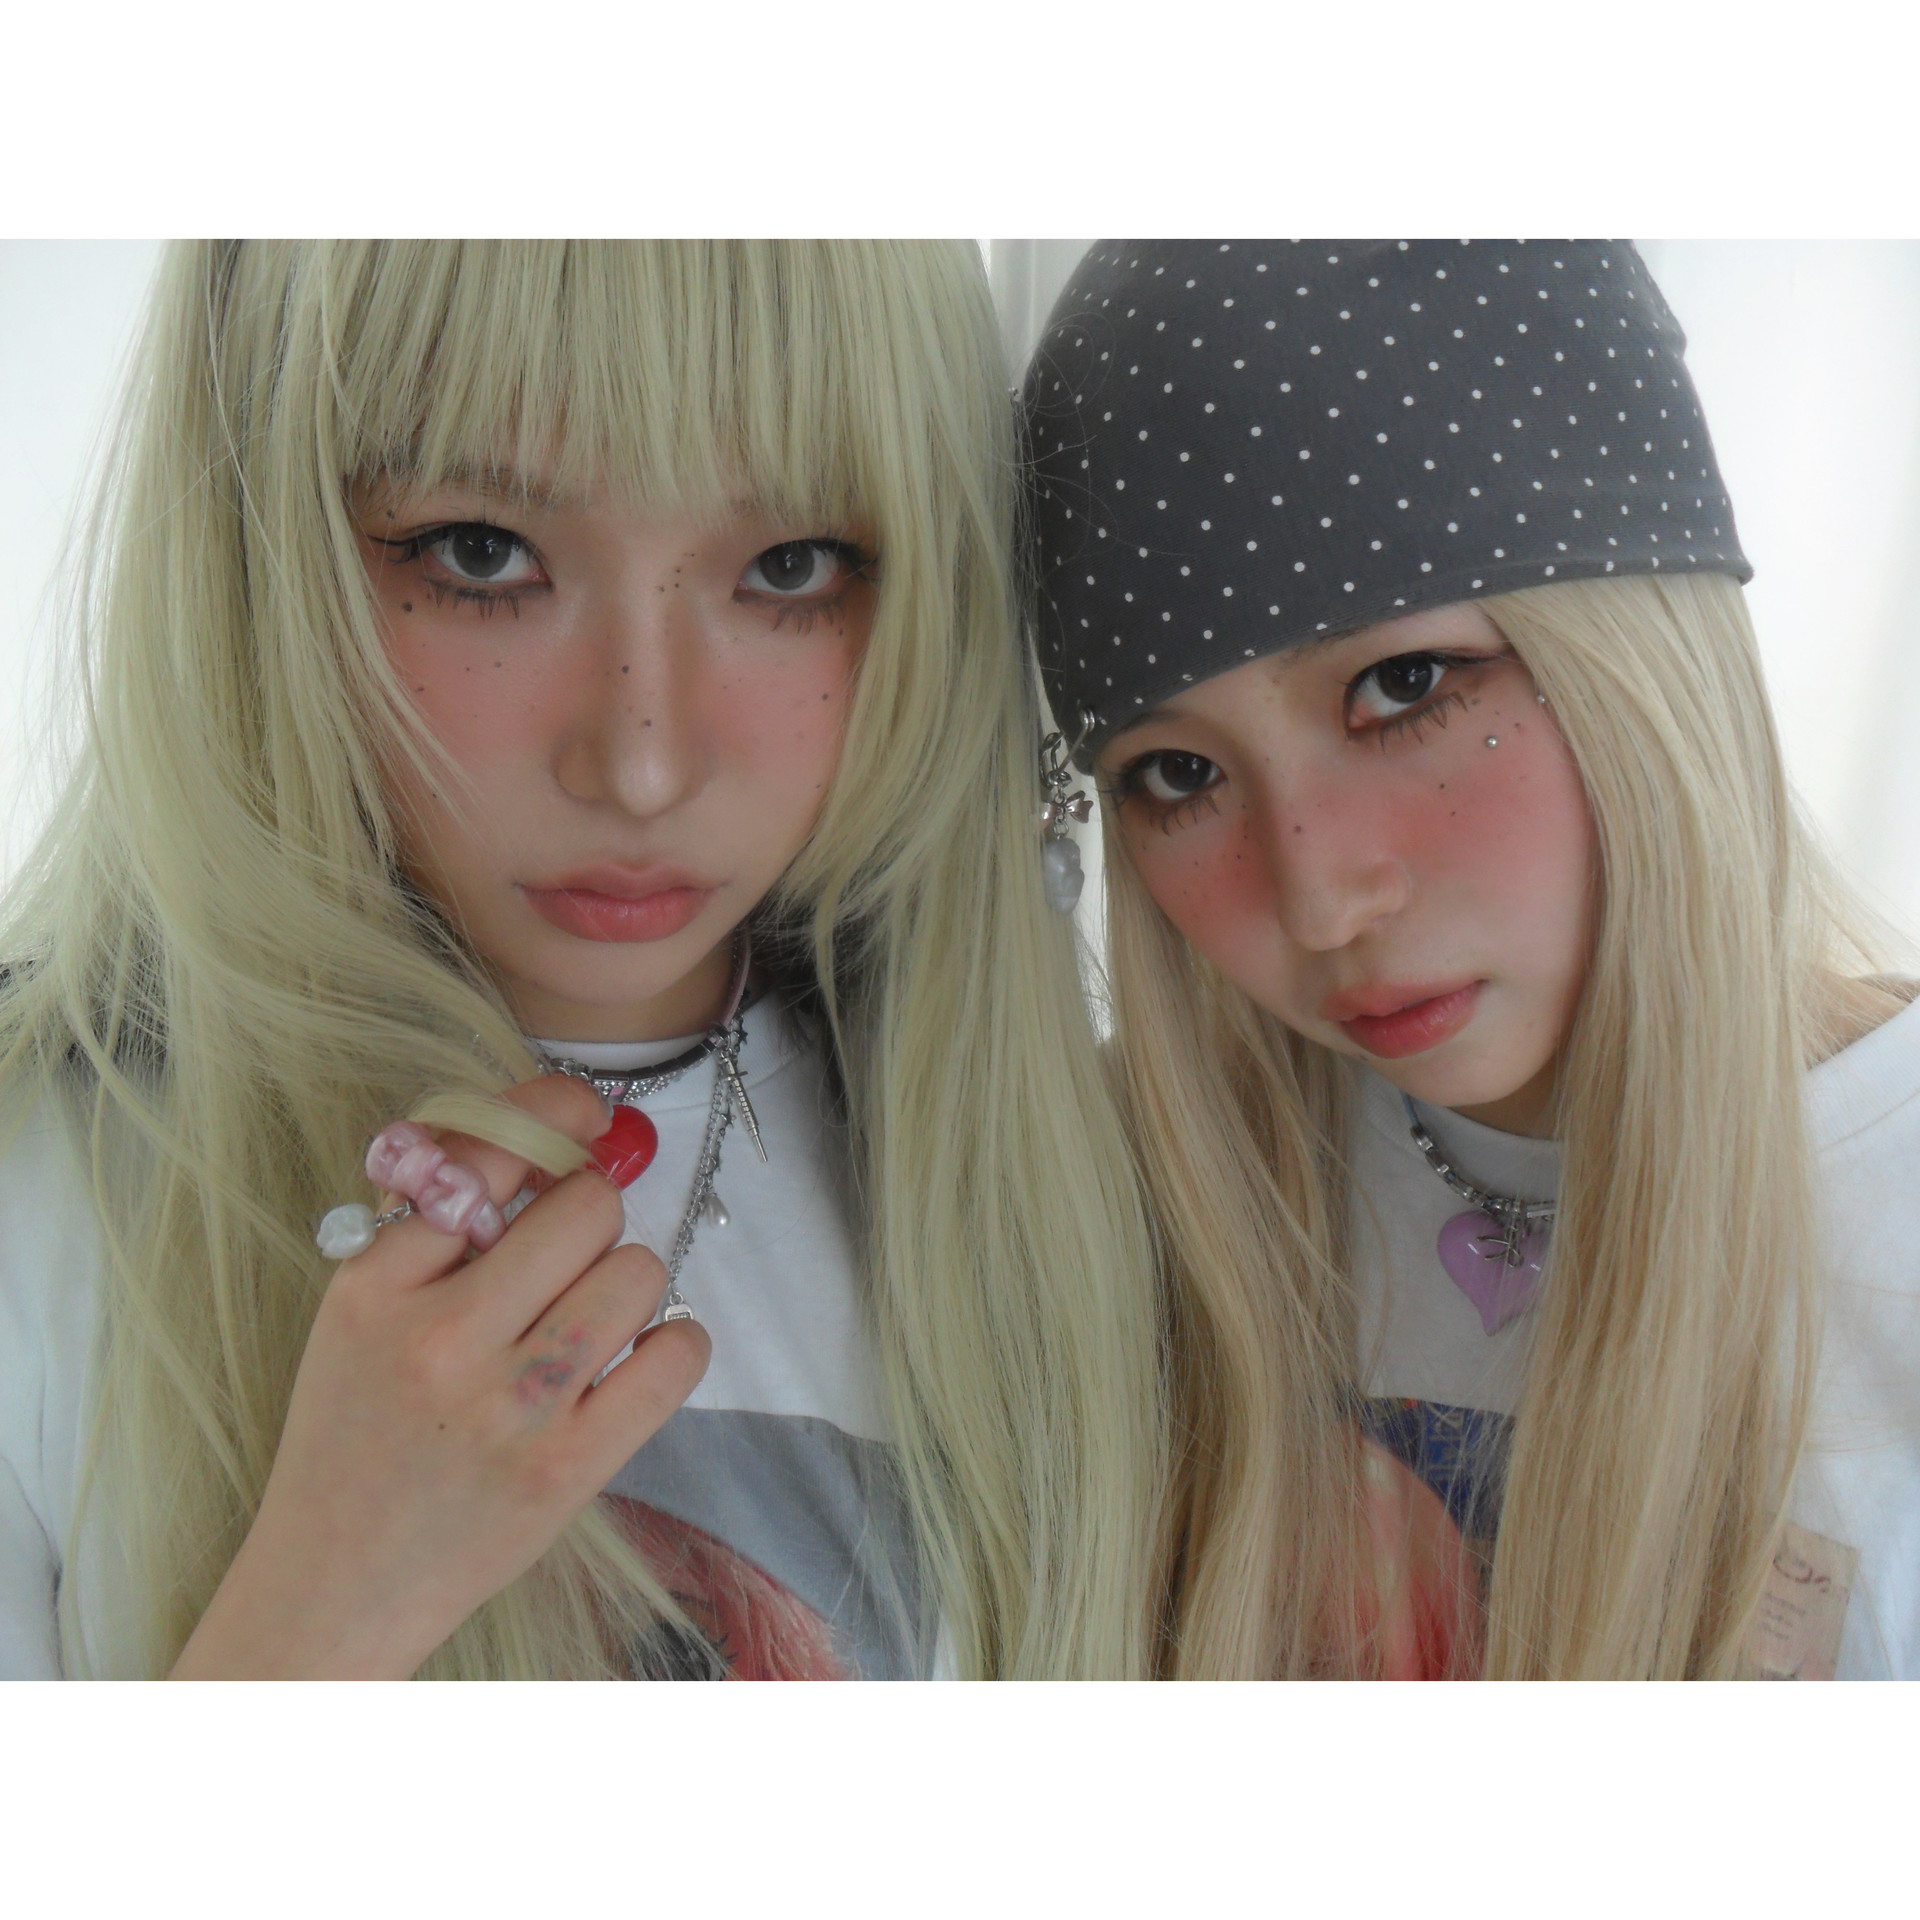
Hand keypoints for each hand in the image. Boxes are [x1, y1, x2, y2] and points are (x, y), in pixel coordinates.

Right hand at [169, 1075, 707, 1678]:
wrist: (333, 1585)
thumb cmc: (356, 1434)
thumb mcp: (356, 1316)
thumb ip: (431, 1228)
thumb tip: (544, 1129)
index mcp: (375, 1286)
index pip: (488, 1156)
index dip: (552, 1119)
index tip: (583, 1116)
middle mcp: (442, 1337)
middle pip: (586, 1207)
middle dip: (592, 1217)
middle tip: (572, 1254)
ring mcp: (510, 1406)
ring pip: (638, 1272)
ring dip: (629, 1283)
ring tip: (592, 1318)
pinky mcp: (567, 1469)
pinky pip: (673, 1359)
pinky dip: (676, 1345)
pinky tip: (643, 1357)